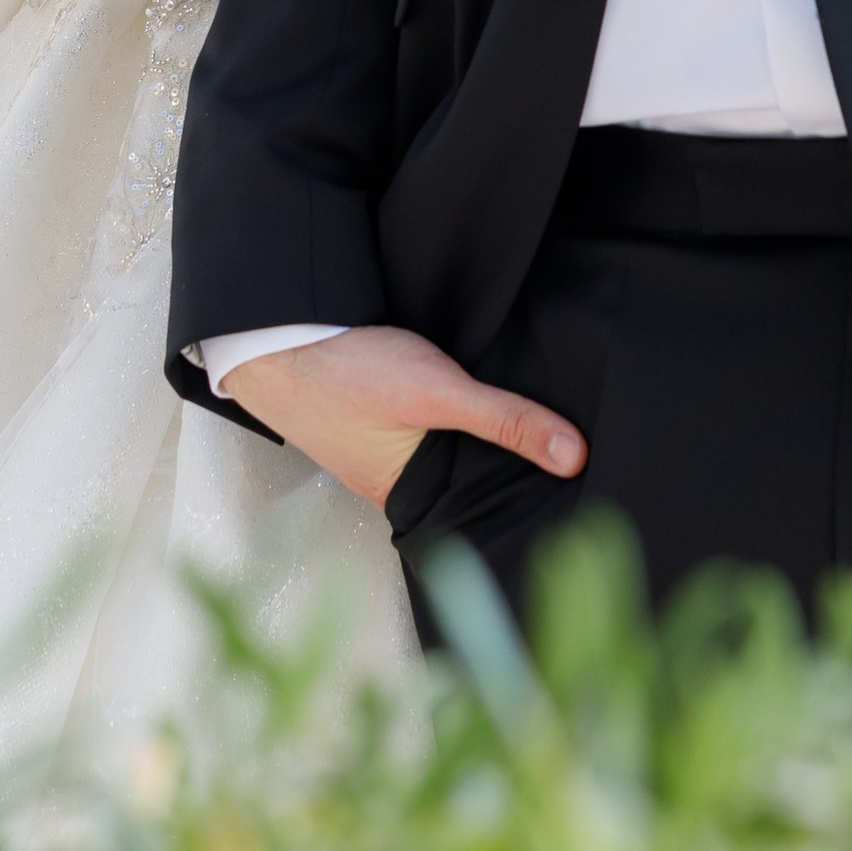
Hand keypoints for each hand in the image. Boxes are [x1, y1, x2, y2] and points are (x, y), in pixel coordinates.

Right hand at [225, 322, 586, 510]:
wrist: (277, 338)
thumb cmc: (344, 371)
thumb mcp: (438, 392)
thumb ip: (504, 419)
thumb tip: (571, 456)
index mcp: (408, 498)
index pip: (481, 513)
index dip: (524, 501)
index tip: (575, 494)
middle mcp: (395, 485)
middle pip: (467, 484)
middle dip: (507, 471)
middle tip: (567, 459)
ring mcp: (382, 453)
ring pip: (447, 456)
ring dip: (476, 441)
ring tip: (531, 428)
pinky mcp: (376, 423)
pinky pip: (426, 432)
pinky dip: (450, 421)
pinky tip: (472, 402)